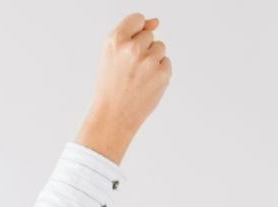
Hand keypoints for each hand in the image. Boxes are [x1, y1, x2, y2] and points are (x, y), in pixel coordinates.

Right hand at [75, 13, 171, 164]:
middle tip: (128, 70)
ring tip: (137, 77)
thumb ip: (132, 34)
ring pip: (160, 48)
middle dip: (142, 49)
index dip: (135, 31)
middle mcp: (131, 48)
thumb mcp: (111, 56)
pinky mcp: (163, 73)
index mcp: (114, 41)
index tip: (129, 46)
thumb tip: (156, 21)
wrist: (112, 116)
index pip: (137, 19)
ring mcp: (149, 60)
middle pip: (149, 35)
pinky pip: (166, 63)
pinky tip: (145, 84)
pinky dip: (158, 73)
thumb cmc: (111, 86)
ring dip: (152, 60)